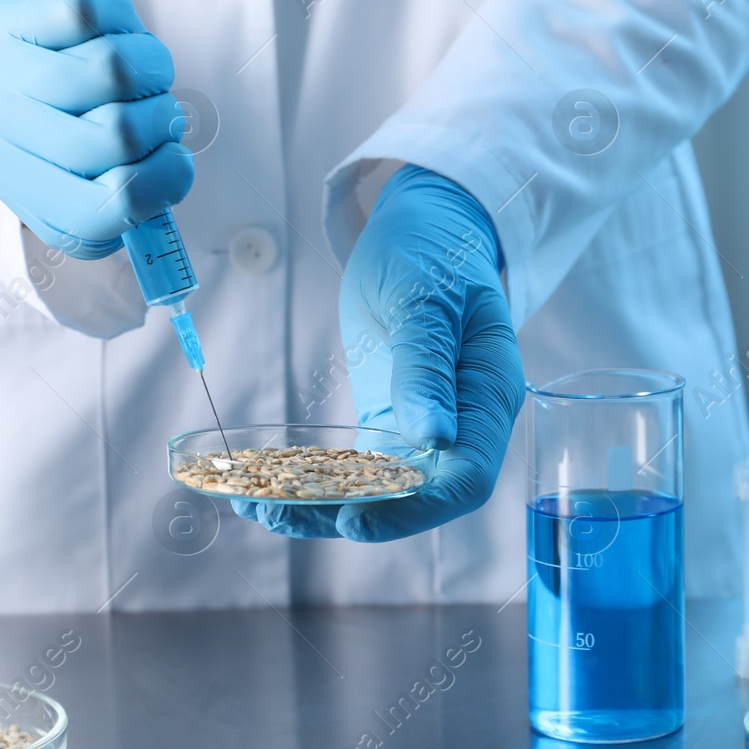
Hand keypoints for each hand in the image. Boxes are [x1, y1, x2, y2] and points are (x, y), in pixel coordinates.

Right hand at [0, 0, 189, 259]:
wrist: (12, 141)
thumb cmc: (40, 54)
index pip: (83, 5)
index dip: (124, 14)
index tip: (120, 28)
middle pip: (111, 72)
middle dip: (156, 72)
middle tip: (156, 84)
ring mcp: (16, 170)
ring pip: (119, 136)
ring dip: (164, 125)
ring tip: (162, 125)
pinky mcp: (53, 219)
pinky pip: (123, 205)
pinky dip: (166, 180)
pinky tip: (166, 165)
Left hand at [232, 166, 524, 539]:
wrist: (424, 227)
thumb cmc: (435, 251)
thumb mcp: (426, 300)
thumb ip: (428, 369)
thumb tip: (434, 439)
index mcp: (488, 396)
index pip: (466, 478)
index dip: (415, 510)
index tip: (356, 520)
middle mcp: (463, 424)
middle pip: (419, 497)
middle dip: (355, 515)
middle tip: (283, 513)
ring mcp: (424, 426)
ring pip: (381, 491)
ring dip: (323, 506)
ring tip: (260, 505)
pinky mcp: (389, 422)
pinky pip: (356, 469)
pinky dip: (316, 482)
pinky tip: (267, 486)